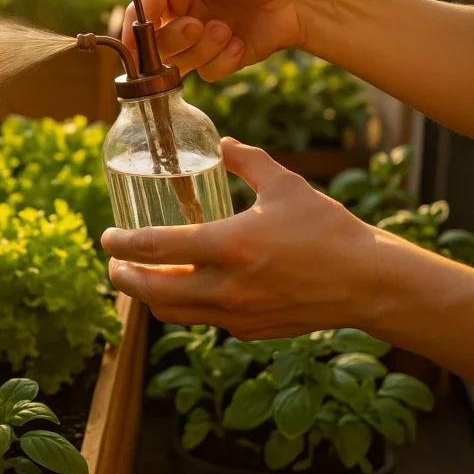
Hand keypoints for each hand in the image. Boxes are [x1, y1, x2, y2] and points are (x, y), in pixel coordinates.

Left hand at [101, 138, 381, 339]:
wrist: (367, 282)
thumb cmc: (327, 229)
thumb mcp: (285, 185)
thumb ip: (247, 161)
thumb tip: (222, 143)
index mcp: (229, 245)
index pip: (153, 247)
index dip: (120, 243)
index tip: (106, 236)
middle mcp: (226, 286)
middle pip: (150, 291)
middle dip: (122, 276)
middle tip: (114, 261)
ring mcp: (235, 313)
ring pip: (170, 311)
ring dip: (147, 295)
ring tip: (140, 275)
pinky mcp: (248, 329)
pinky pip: (200, 319)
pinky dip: (182, 304)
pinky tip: (184, 286)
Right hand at [122, 0, 303, 81]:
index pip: (140, 11)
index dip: (136, 26)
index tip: (140, 36)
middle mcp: (179, 15)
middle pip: (153, 44)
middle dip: (174, 38)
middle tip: (198, 25)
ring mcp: (198, 41)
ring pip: (177, 63)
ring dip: (202, 49)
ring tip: (228, 30)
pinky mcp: (218, 61)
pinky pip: (206, 74)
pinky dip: (223, 61)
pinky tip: (240, 43)